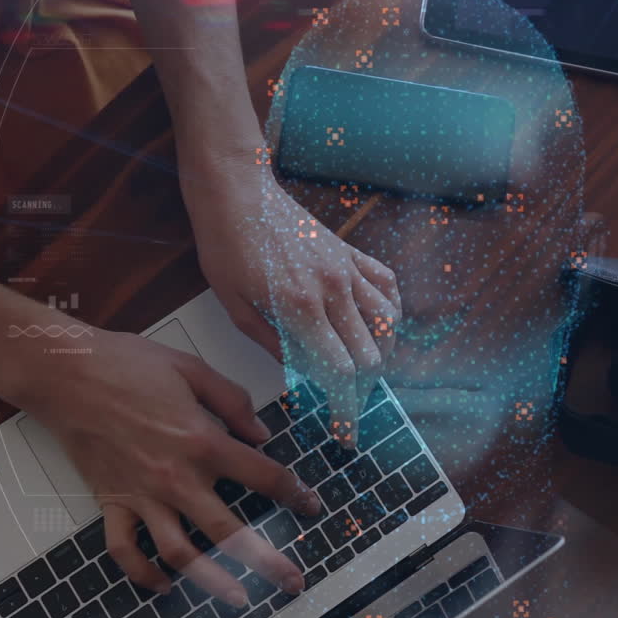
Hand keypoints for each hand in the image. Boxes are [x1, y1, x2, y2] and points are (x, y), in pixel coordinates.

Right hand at [12, 328, 320, 604]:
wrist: (65, 373)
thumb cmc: (128, 363)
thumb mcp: (192, 368)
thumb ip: (232, 401)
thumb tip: (261, 433)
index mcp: (203, 440)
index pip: (263, 476)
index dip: (295, 493)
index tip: (313, 506)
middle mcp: (176, 477)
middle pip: (230, 531)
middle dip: (267, 561)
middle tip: (292, 581)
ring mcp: (141, 495)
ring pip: (181, 553)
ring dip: (211, 581)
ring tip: (238, 598)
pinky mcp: (110, 502)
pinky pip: (124, 550)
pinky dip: (142, 574)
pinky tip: (164, 586)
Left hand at [181, 160, 401, 446]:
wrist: (236, 191)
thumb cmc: (226, 245)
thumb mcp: (235, 304)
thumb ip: (272, 343)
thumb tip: (300, 373)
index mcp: (299, 308)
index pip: (342, 369)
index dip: (346, 403)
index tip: (344, 426)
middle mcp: (333, 289)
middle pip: (371, 353)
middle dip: (365, 385)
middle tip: (350, 401)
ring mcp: (347, 268)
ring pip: (387, 323)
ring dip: (380, 352)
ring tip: (362, 368)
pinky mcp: (351, 252)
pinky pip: (387, 286)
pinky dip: (390, 311)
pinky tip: (377, 323)